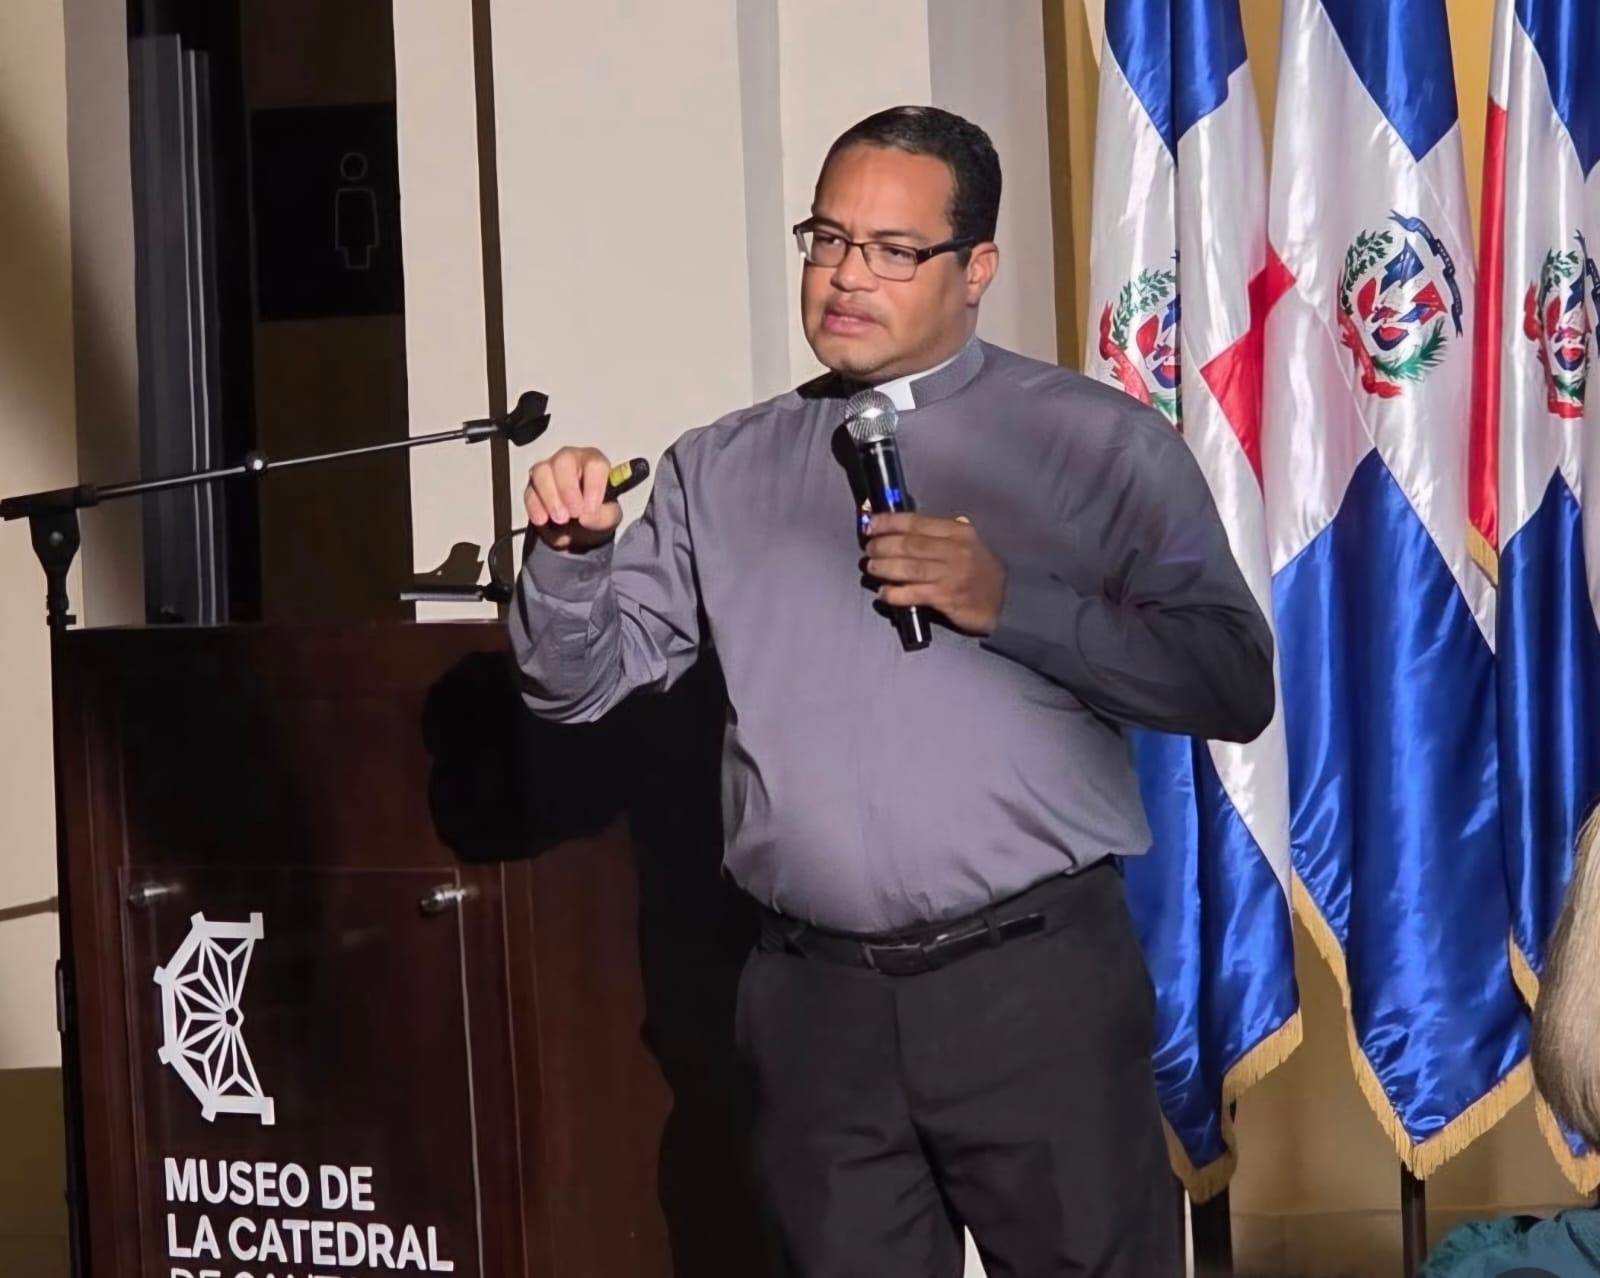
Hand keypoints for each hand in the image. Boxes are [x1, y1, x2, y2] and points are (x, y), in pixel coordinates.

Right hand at [524, 446, 621, 550]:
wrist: (578, 532)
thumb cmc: (596, 514)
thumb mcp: (610, 519)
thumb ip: (604, 516)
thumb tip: (587, 515)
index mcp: (594, 463)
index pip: (594, 463)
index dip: (593, 486)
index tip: (591, 507)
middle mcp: (571, 460)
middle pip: (564, 461)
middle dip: (568, 489)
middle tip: (575, 513)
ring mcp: (549, 470)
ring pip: (542, 472)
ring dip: (551, 498)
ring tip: (561, 519)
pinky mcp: (533, 486)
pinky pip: (529, 491)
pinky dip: (535, 507)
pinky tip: (543, 519)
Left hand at [864, 513, 1005, 634]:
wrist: (1003, 601)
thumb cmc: (979, 570)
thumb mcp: (967, 543)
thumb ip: (940, 533)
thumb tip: (900, 525)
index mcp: (958, 532)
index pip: (916, 522)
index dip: (889, 522)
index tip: (870, 525)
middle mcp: (954, 550)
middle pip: (909, 544)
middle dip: (883, 545)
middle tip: (868, 549)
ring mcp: (951, 574)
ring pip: (909, 567)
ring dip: (885, 567)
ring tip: (871, 567)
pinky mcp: (946, 598)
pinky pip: (913, 593)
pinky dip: (895, 593)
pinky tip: (884, 593)